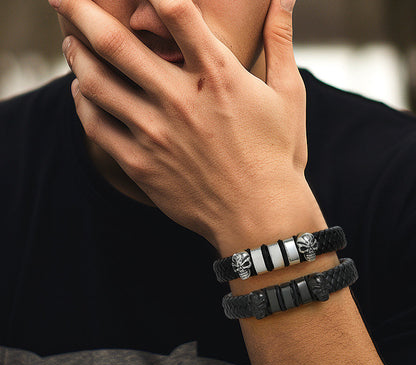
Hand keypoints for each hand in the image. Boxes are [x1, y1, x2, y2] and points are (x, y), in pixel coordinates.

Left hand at [51, 0, 308, 252]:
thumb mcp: (288, 95)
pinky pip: (97, 126)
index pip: (174, 10)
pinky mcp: (141, 164)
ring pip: (96, 83)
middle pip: (115, 41)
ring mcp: (156, 134)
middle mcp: (180, 99)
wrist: (258, 216)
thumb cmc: (276, 156)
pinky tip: (84, 92)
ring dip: (76, 56)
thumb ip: (281, 41)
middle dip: (80, 9)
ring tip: (71, 43)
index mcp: (218, 75)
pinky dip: (84, 103)